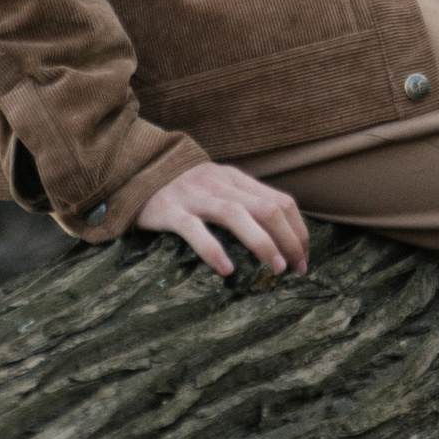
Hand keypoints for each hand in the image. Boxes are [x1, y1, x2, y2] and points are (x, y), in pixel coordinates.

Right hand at [135, 160, 309, 280]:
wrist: (134, 169)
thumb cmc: (182, 188)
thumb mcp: (216, 186)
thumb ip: (242, 202)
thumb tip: (279, 235)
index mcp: (234, 179)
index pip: (280, 201)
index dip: (298, 230)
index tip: (305, 258)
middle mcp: (219, 184)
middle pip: (266, 207)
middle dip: (288, 240)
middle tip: (297, 269)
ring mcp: (194, 196)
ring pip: (236, 214)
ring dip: (261, 242)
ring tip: (275, 268)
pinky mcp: (170, 210)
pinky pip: (195, 230)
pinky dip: (213, 250)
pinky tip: (226, 270)